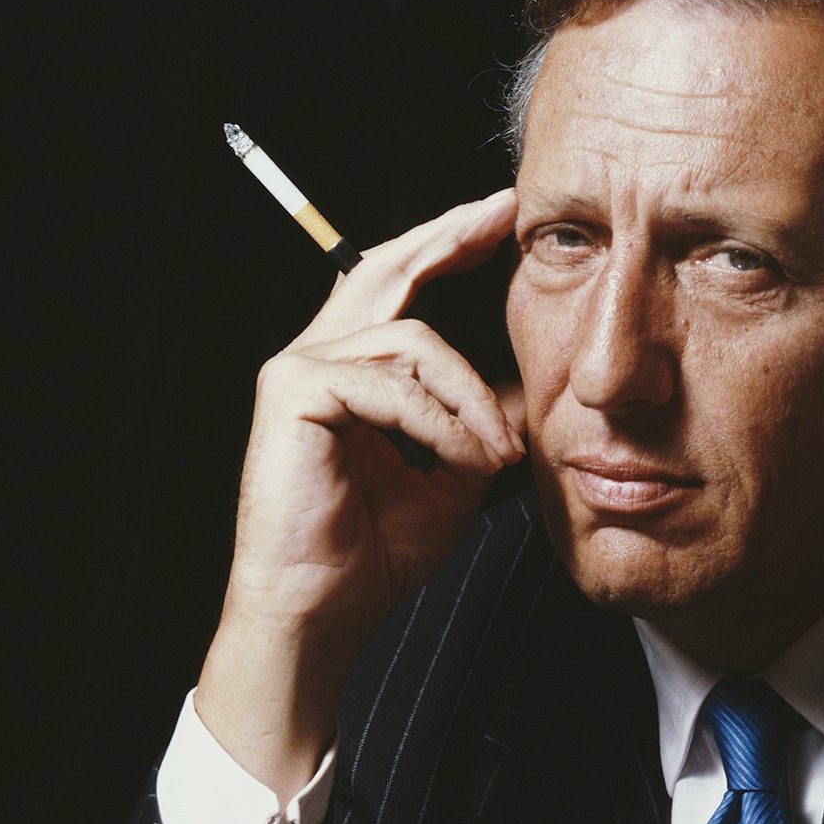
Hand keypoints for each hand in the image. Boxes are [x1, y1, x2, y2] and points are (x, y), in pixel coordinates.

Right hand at [196, 189, 522, 799]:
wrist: (324, 609)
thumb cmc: (376, 550)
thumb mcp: (454, 471)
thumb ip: (483, 420)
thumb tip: (531, 383)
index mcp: (352, 367)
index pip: (401, 284)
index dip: (448, 244)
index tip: (504, 220)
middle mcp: (317, 355)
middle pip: (388, 268)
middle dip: (451, 235)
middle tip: (506, 214)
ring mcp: (298, 369)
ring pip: (414, 341)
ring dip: (472, 398)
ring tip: (498, 454)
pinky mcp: (292, 393)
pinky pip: (390, 385)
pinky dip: (438, 423)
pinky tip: (462, 461)